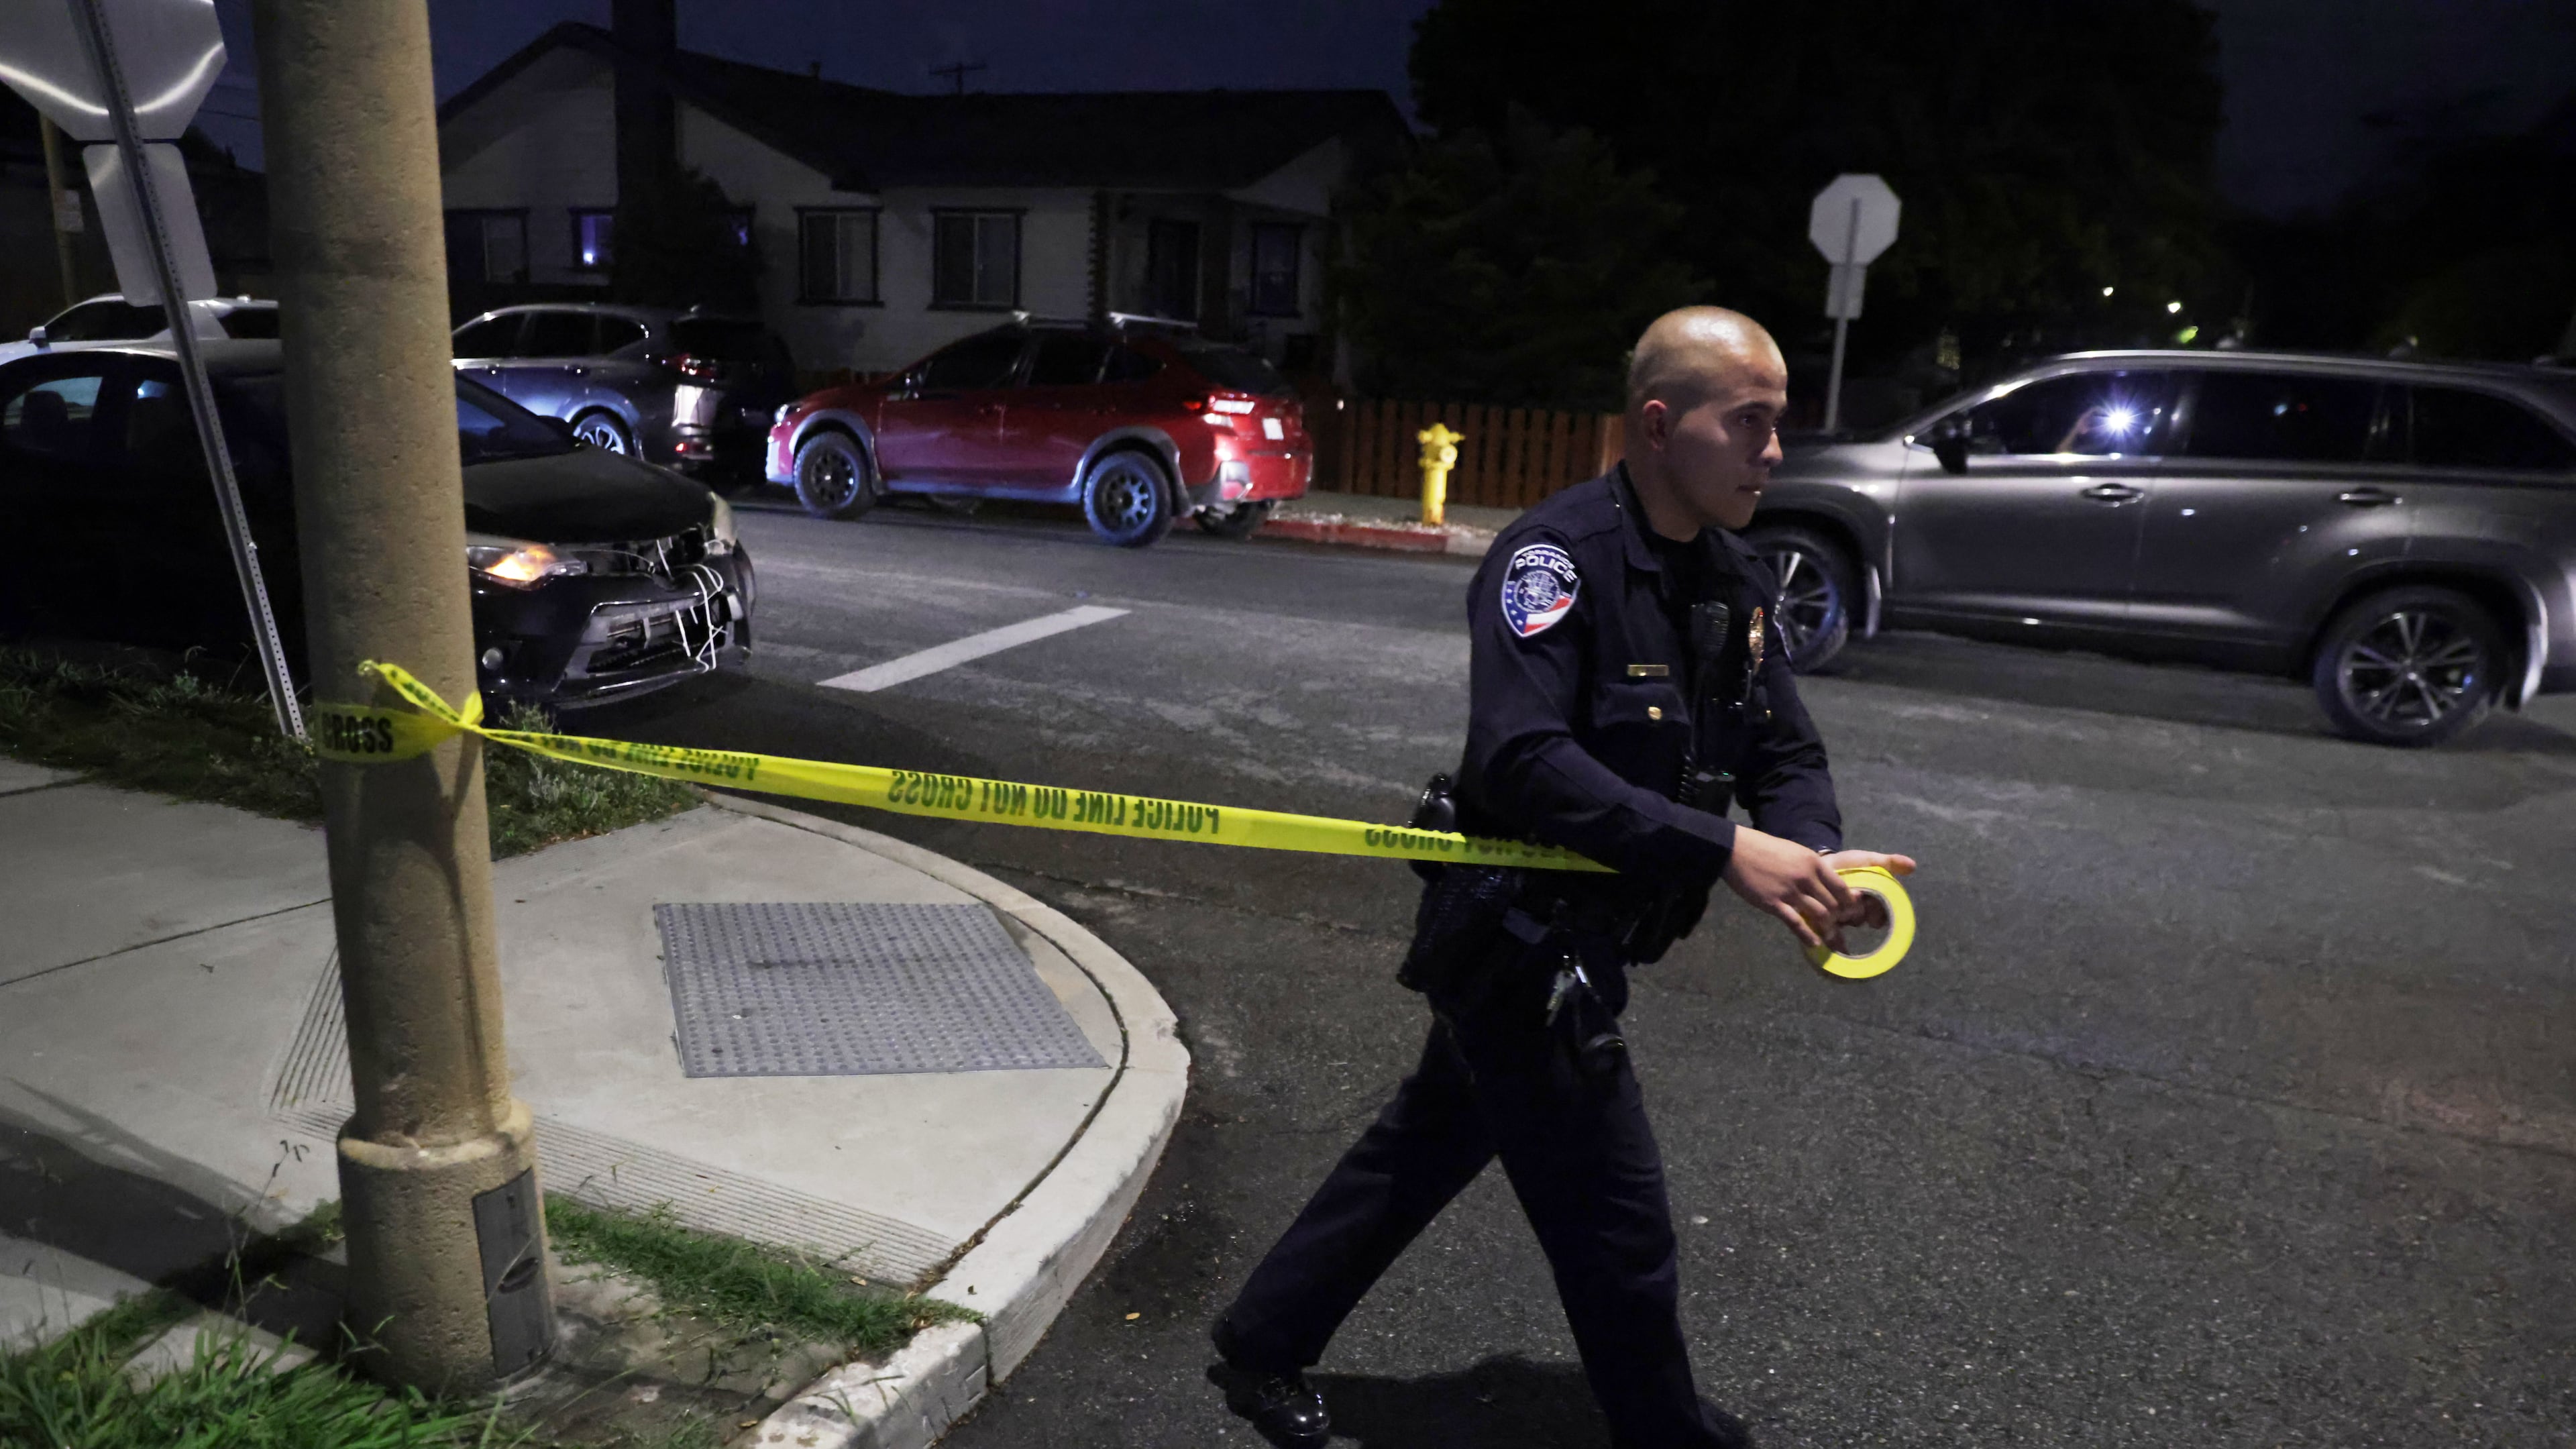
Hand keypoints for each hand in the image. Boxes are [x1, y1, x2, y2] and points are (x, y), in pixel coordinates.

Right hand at [1722, 830, 1915, 952]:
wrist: (1736, 850)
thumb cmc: (1765, 849)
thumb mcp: (1796, 852)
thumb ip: (1811, 868)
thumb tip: (1824, 884)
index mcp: (1813, 862)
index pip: (1840, 887)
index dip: (1849, 902)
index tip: (1853, 912)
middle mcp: (1806, 878)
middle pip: (1833, 904)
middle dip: (1841, 919)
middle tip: (1843, 929)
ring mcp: (1790, 892)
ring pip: (1819, 915)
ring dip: (1828, 930)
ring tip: (1832, 940)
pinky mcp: (1774, 904)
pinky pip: (1796, 924)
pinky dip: (1808, 936)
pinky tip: (1814, 943)